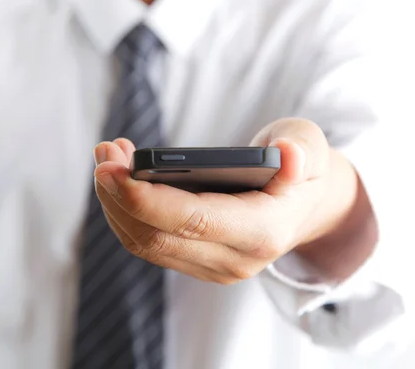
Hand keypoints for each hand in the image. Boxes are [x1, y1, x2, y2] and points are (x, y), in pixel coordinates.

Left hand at [93, 118, 376, 284]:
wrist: (304, 206)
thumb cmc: (303, 168)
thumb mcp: (310, 147)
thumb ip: (302, 150)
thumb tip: (288, 155)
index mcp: (264, 231)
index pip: (194, 221)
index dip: (146, 199)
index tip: (112, 170)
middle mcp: (235, 260)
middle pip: (157, 237)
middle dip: (118, 195)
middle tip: (104, 153)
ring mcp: (213, 267)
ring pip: (144, 244)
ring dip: (115, 201)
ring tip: (108, 157)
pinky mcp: (195, 263)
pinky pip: (147, 243)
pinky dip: (125, 210)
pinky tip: (120, 177)